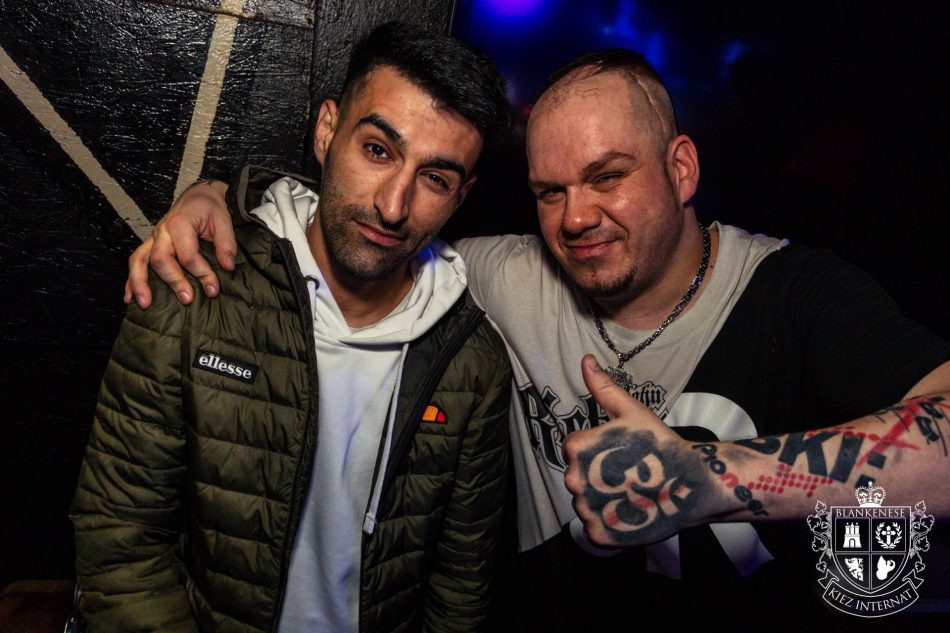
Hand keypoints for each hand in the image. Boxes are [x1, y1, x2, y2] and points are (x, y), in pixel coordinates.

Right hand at [124, 180, 234, 307]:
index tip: (214, 288)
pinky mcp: (150, 244)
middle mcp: (162, 231)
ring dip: (140, 283)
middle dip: (173, 281)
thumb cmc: (211, 209)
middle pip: (160, 259)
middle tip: (187, 299)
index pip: (188, 254)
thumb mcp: (224, 221)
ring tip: (145, 304)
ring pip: (139, 261)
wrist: (199, 195)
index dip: (202, 273)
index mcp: (180, 223)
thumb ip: (226, 244)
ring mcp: (153, 238)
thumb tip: (227, 266)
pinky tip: (129, 298)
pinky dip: (130, 280)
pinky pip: (135, 261)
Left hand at [564, 355, 707, 546]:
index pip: (573, 449)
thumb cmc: (660, 444)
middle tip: (628, 474)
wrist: (692, 484)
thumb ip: (603, 387)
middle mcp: (575, 479)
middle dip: (597, 476)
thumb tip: (585, 360)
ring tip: (631, 494)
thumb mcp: (631, 410)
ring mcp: (587, 510)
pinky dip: (609, 525)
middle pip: (577, 477)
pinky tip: (629, 513)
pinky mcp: (599, 534)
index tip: (620, 453)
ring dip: (603, 501)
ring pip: (585, 504)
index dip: (597, 450)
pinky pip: (594, 529)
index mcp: (578, 447)